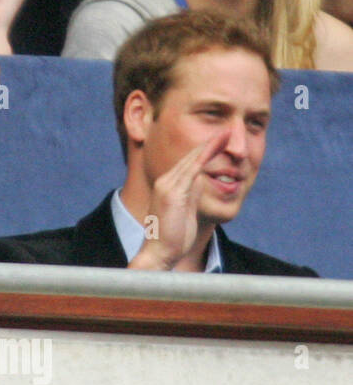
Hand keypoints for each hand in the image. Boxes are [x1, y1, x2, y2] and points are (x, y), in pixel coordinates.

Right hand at [128, 133, 226, 270]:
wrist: (159, 253)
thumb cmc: (173, 237)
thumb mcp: (185, 210)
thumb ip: (191, 193)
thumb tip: (200, 180)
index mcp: (167, 185)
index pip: (188, 163)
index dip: (205, 151)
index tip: (220, 141)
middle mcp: (165, 182)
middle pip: (190, 158)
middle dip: (209, 143)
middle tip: (225, 131)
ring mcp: (167, 186)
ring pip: (191, 161)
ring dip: (209, 147)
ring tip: (223, 135)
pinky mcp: (172, 193)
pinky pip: (190, 172)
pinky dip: (203, 159)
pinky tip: (213, 150)